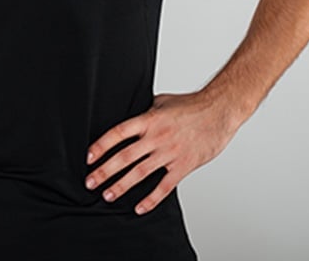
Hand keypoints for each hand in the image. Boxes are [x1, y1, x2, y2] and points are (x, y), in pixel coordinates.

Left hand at [84, 92, 240, 214]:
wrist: (220, 111)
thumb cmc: (192, 105)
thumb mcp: (162, 102)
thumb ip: (145, 112)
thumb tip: (129, 114)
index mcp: (149, 119)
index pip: (118, 133)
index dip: (101, 146)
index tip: (88, 157)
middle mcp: (157, 137)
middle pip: (124, 156)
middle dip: (104, 171)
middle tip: (90, 182)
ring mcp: (170, 152)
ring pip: (140, 173)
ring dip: (121, 186)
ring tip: (108, 195)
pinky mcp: (183, 166)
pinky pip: (164, 187)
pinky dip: (151, 199)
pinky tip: (139, 207)